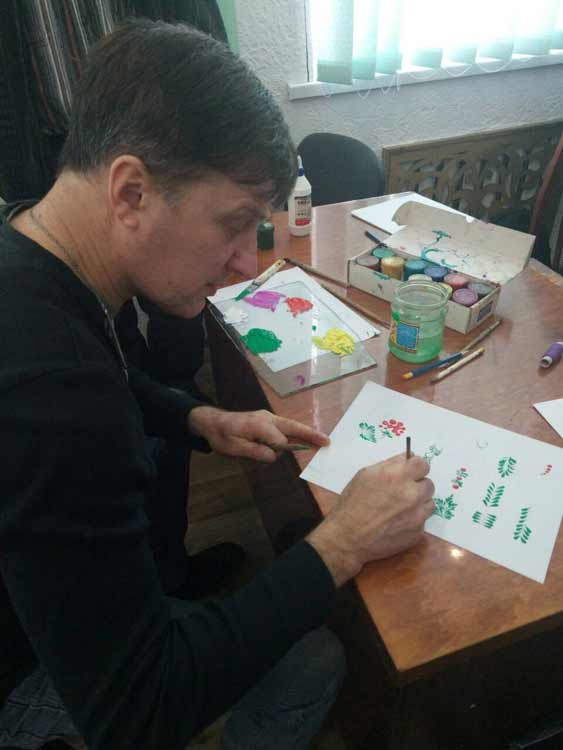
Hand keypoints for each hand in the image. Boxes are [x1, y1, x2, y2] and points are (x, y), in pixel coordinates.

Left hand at [188, 406, 329, 461]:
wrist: (213, 422)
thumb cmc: (222, 436)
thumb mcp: (234, 448)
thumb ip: (255, 451)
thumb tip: (275, 455)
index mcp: (259, 425)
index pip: (279, 440)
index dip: (279, 450)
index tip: (270, 456)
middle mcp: (267, 418)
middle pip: (293, 426)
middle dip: (310, 434)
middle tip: (327, 442)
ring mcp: (268, 418)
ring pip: (291, 425)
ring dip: (306, 433)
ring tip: (322, 440)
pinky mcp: (268, 420)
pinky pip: (285, 426)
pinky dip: (297, 432)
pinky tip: (306, 438)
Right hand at [307, 453, 434, 586]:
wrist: (347, 537)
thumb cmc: (352, 504)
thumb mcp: (365, 475)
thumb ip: (390, 464)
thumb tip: (407, 457)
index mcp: (398, 476)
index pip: (423, 464)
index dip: (416, 467)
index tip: (411, 471)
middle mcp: (411, 494)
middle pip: (428, 484)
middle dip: (417, 486)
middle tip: (401, 492)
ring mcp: (417, 516)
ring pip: (429, 503)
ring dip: (418, 504)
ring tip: (398, 509)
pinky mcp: (417, 533)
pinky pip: (422, 521)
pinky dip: (412, 521)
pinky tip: (396, 523)